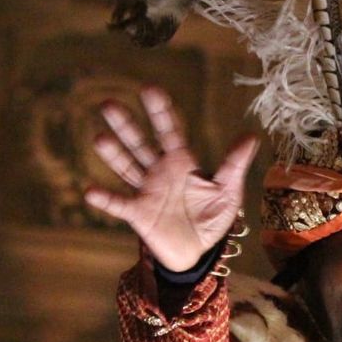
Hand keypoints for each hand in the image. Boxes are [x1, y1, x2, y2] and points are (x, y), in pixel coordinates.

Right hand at [84, 86, 259, 272]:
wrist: (198, 251)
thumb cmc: (211, 217)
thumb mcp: (228, 190)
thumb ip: (234, 164)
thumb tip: (251, 135)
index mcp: (182, 161)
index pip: (170, 130)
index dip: (161, 111)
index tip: (150, 90)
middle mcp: (159, 171)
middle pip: (140, 143)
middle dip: (126, 125)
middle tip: (108, 104)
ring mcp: (146, 190)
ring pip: (126, 167)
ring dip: (113, 154)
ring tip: (99, 138)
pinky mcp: (138, 213)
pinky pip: (120, 204)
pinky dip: (106, 199)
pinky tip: (90, 191)